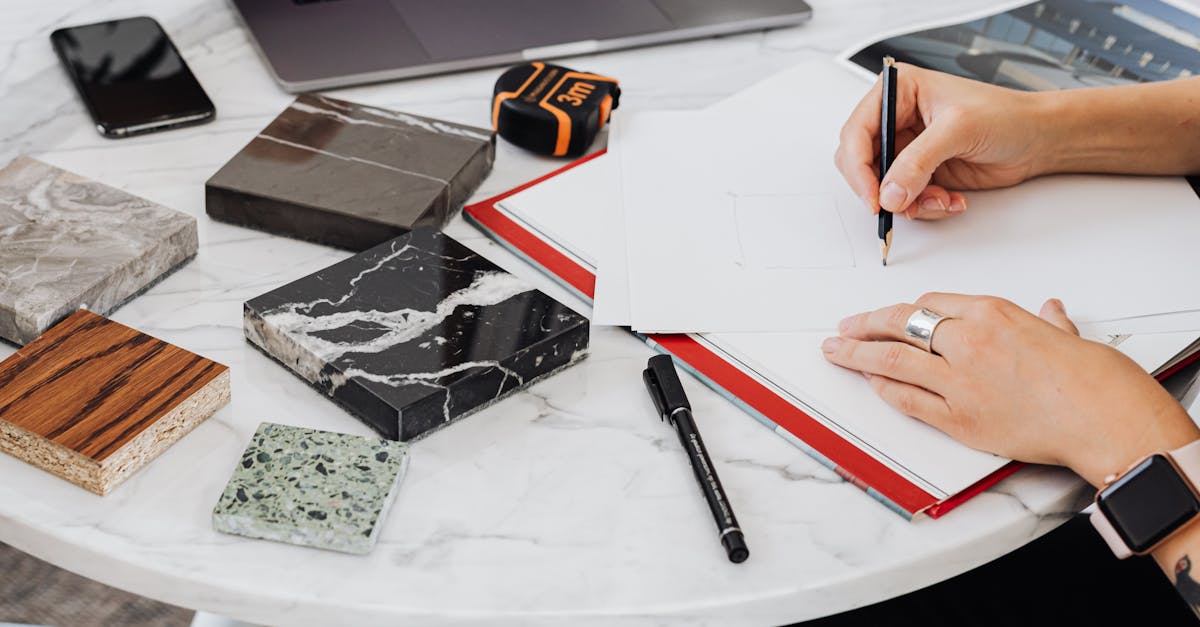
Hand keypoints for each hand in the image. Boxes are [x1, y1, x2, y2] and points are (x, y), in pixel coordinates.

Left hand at [820, 293, 1199, 487]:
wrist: (1102, 416)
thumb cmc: (1091, 377)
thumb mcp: (1065, 334)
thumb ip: (1048, 322)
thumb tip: (1049, 311)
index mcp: (991, 313)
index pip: (929, 304)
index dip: (904, 311)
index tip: (891, 316)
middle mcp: (967, 341)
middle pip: (899, 324)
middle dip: (865, 324)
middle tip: (844, 327)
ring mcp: (958, 380)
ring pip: (892, 359)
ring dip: (856, 354)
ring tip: (835, 351)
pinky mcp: (957, 417)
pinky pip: (907, 399)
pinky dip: (884, 389)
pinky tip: (870, 383)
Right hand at [834, 63, 1048, 219]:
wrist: (1038, 139)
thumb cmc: (1007, 116)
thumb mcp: (958, 129)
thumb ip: (918, 161)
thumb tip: (889, 192)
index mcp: (898, 92)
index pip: (857, 132)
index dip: (859, 167)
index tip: (874, 197)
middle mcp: (897, 119)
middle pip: (860, 162)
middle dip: (881, 188)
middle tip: (901, 205)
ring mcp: (907, 148)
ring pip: (881, 187)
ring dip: (909, 202)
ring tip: (941, 199)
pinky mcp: (920, 173)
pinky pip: (904, 199)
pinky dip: (924, 206)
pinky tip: (951, 199)